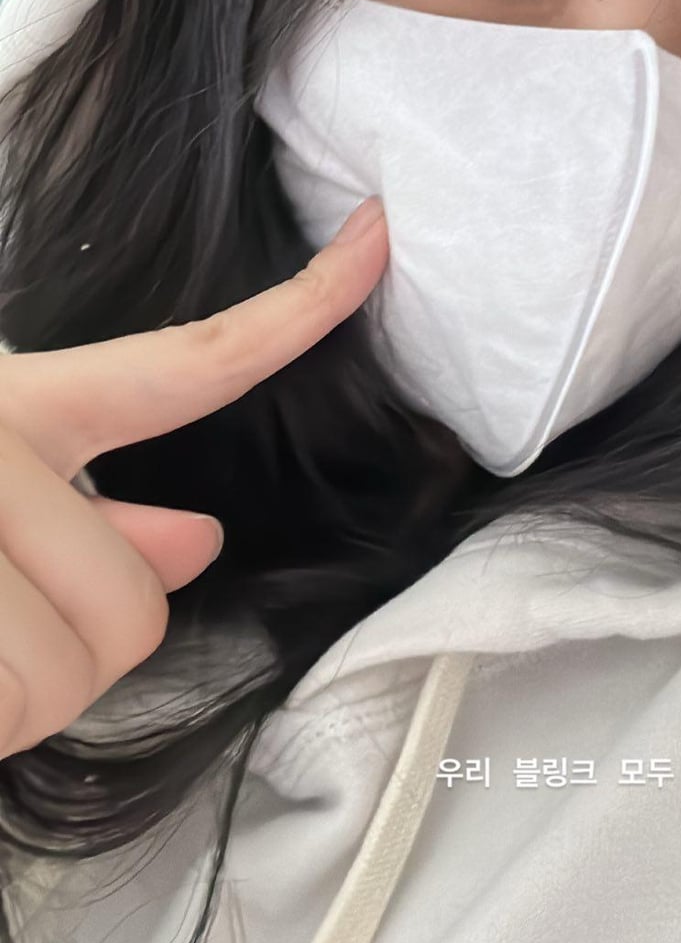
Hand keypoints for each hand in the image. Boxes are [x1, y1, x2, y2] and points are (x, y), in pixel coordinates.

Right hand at [0, 197, 387, 758]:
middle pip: (132, 608)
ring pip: (58, 677)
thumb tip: (198, 542)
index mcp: (18, 399)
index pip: (192, 360)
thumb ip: (90, 503)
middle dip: (80, 654)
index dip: (301, 307)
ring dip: (9, 703)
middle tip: (2, 640)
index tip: (381, 239)